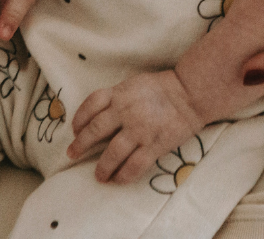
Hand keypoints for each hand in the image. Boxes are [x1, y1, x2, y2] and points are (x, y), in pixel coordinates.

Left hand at [68, 70, 202, 183]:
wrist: (191, 94)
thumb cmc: (163, 87)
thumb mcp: (135, 84)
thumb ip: (117, 97)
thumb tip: (99, 115)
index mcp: (121, 93)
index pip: (91, 104)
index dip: (79, 118)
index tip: (75, 129)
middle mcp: (126, 111)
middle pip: (95, 130)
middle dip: (81, 145)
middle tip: (72, 154)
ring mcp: (140, 129)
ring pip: (112, 154)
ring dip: (102, 167)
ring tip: (99, 175)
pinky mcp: (154, 145)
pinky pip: (133, 166)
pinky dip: (123, 176)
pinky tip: (118, 179)